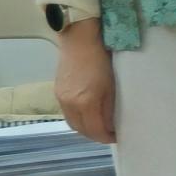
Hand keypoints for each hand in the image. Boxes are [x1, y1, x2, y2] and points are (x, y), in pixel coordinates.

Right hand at [53, 26, 117, 143]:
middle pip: (82, 131)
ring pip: (73, 124)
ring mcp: (61, 98)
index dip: (107, 137)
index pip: (96, 130)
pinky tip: (88, 114)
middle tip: (109, 133)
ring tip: (99, 126)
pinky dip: (78, 119)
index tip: (118, 136)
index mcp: (86, 102)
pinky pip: (68, 113)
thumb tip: (111, 124)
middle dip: (96, 135)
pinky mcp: (57, 92)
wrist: (79, 38)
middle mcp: (70, 103)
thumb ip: (110, 106)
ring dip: (86, 129)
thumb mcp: (112, 84)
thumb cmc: (102, 57)